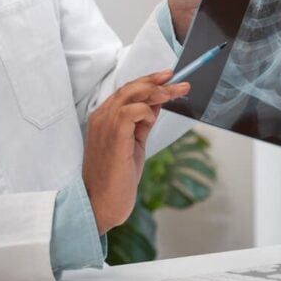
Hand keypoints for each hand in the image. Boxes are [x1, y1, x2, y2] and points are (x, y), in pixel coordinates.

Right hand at [81, 71, 190, 233]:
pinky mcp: (114, 136)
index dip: (148, 81)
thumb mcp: (133, 144)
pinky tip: (152, 119)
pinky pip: (131, 111)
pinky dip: (146, 111)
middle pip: (129, 87)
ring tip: (173, 95)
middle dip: (156, 81)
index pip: (126, 90)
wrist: (101, 203)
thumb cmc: (115, 178)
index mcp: (103, 118)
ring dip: (155, 91)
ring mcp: (105, 125)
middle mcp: (101, 117)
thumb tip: (156, 105)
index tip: (167, 77)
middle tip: (178, 82)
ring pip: (130, 94)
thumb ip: (142, 123)